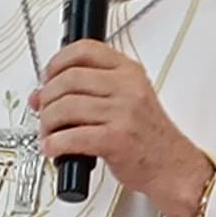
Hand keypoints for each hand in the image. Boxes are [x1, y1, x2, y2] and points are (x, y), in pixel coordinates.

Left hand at [30, 40, 211, 216]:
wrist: (172, 166)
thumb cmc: (149, 136)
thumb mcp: (127, 100)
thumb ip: (90, 91)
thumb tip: (45, 94)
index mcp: (129, 72)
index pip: (84, 50)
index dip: (57, 62)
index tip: (47, 77)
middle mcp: (127, 88)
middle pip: (69, 79)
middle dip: (47, 97)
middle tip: (43, 110)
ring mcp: (123, 113)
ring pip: (66, 107)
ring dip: (47, 123)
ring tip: (48, 133)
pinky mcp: (117, 140)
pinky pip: (72, 137)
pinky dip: (54, 143)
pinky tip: (52, 148)